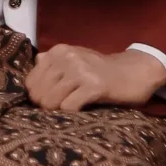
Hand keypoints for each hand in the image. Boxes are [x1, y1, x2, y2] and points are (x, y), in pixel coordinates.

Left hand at [23, 45, 165, 111]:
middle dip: (46, 106)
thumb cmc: (101, 70)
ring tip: (70, 110)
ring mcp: (80, 71)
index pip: (30, 82)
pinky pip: (68, 107)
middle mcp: (67, 57)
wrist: (135, 71)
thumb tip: (32, 68)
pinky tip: (80, 111)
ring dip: (57, 112)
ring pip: (50, 102)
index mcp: (58, 51)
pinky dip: (71, 114)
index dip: (37, 96)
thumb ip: (52, 62)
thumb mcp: (74, 60)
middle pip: (38, 93)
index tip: (50, 102)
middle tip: (60, 110)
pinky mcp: (94, 86)